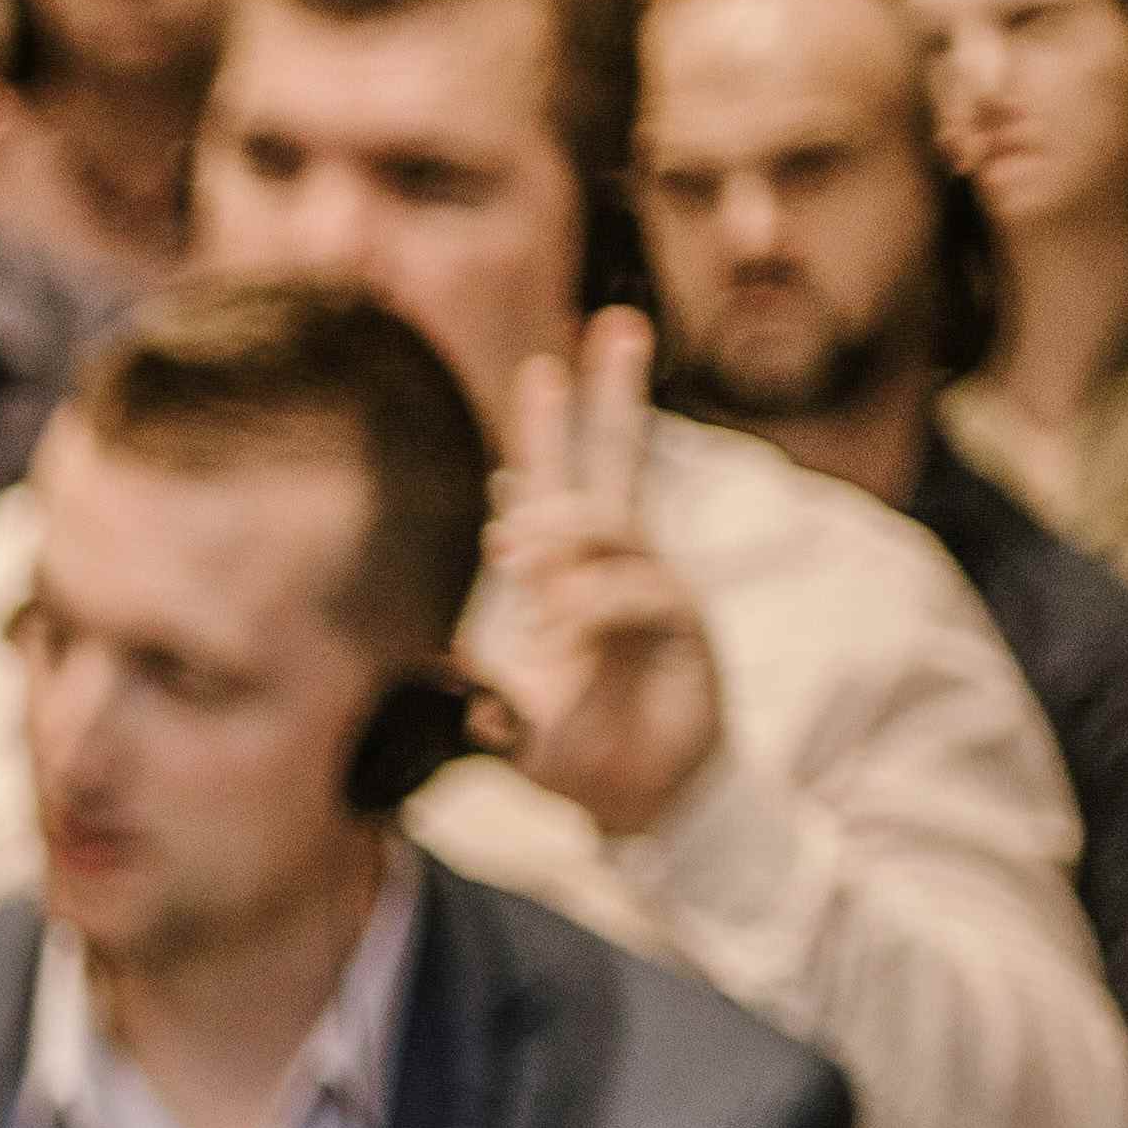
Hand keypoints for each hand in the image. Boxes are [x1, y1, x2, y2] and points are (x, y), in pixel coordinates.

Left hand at [467, 313, 723, 845]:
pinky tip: (551, 624)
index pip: (564, 488)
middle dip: (615, 396)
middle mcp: (622, 570)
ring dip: (559, 537)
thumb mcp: (508, 722)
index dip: (552, 432)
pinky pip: (637, 593)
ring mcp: (659, 592)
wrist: (644, 801)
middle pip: (620, 466)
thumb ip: (476, 696)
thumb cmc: (581, 753)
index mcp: (577, 577)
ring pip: (615, 527)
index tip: (542, 374)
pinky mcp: (687, 630)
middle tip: (615, 325)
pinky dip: (588, 603)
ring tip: (511, 558)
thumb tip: (440, 677)